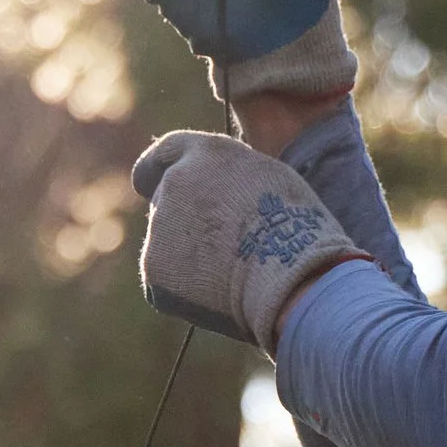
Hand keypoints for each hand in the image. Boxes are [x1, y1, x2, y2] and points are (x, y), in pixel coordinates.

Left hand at [133, 130, 367, 351]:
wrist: (290, 278)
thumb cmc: (297, 230)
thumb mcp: (270, 181)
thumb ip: (230, 177)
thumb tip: (214, 190)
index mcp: (206, 153)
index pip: (166, 152)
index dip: (156, 168)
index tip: (149, 181)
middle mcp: (174, 182)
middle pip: (165, 199)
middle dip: (182, 219)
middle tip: (217, 245)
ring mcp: (159, 227)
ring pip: (165, 241)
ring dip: (188, 254)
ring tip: (232, 272)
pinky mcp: (154, 269)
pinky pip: (165, 279)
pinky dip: (185, 289)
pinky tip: (218, 294)